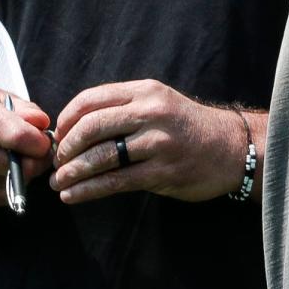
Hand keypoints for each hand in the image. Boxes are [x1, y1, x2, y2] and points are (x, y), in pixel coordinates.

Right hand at [0, 85, 52, 206]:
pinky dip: (11, 185)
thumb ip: (24, 109)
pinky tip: (5, 168)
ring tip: (18, 156)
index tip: (43, 139)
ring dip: (24, 173)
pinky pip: (3, 196)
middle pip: (17, 165)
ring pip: (12, 183)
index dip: (39, 141)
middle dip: (36, 160)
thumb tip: (43, 125)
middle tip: (37, 150)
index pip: (17, 136)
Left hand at [50, 80, 253, 204]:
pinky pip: (116, 181)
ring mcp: (158, 143)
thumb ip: (123, 110)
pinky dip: (89, 190)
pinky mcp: (163, 172)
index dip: (66, 119)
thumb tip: (76, 128)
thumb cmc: (187, 127)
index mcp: (145, 92)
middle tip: (56, 162)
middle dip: (66, 148)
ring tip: (59, 183)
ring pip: (101, 156)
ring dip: (73, 172)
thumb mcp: (158, 103)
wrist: (232, 147)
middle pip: (92, 126)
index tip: (58, 137)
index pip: (91, 99)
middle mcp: (151, 113)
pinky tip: (74, 196)